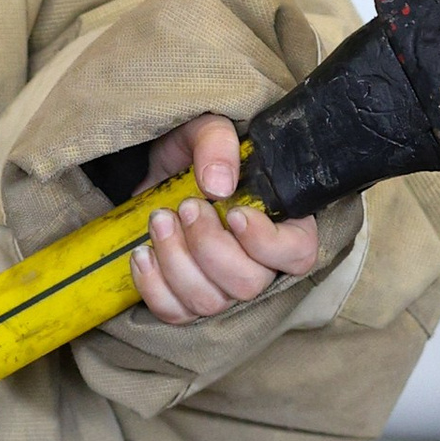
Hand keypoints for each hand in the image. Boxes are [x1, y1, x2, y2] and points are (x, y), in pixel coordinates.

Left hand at [131, 116, 320, 323]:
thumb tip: (217, 185)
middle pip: (248, 284)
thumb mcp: (206, 127)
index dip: (267, 243)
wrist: (157, 167)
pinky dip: (153, 286)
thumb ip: (217, 143)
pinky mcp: (185, 298)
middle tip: (187, 207)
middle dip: (209, 246)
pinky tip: (141, 253)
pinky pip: (174, 313)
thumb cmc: (194, 149)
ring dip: (176, 261)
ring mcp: (222, 287)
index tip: (235, 214)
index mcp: (284, 223)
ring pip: (209, 301)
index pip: (297, 254)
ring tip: (158, 220)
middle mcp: (258, 263)